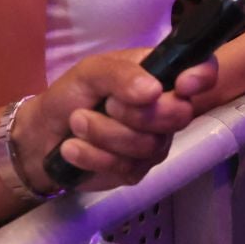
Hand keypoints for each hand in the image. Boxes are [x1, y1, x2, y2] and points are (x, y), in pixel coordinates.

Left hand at [19, 51, 214, 191]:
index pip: (201, 71)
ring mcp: (154, 143)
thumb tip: (153, 90)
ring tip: (76, 122)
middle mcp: (166, 108)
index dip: (201, 77)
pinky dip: (93, 156)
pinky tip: (73, 148)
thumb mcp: (90, 72)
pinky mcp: (136, 171)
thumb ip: (120, 74)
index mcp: (159, 74)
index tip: (181, 85)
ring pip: (148, 144)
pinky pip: (126, 167)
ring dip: (104, 133)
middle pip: (178, 115)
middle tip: (106, 104)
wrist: (43, 135)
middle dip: (135, 112)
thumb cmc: (72, 94)